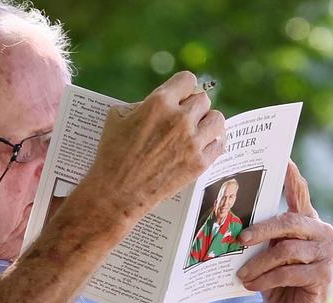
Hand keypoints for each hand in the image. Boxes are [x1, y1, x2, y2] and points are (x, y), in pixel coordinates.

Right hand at [82, 71, 224, 220]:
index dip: (183, 88)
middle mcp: (180, 119)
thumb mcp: (118, 117)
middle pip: (203, 99)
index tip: (180, 97)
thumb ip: (144, 104)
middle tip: (186, 117)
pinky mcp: (199, 163)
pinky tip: (204, 145)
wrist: (116, 192)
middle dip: (193, 106)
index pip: (187, 80)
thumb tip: (163, 103)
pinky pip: (219, 144)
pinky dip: (212, 144)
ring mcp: (192, 142)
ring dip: (208, 122)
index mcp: (159, 102)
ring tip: (199, 130)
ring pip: (217, 119)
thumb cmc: (112, 154)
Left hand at [236, 161, 332, 302]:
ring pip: (286, 250)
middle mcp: (322, 233)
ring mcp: (327, 254)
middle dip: (261, 229)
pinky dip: (266, 279)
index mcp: (307, 222)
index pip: (300, 194)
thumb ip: (264, 237)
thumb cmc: (279, 283)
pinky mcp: (324, 276)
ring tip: (241, 274)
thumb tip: (234, 224)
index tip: (283, 158)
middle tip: (239, 238)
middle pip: (289, 222)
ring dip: (258, 264)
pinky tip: (251, 285)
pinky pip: (289, 272)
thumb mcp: (268, 256)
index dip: (292, 177)